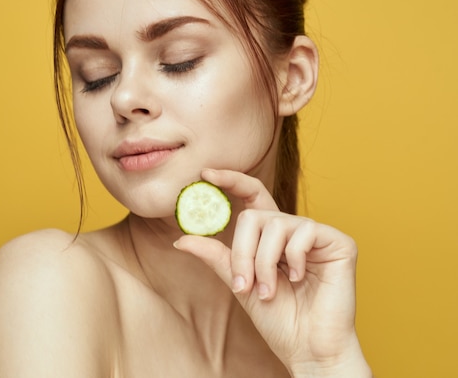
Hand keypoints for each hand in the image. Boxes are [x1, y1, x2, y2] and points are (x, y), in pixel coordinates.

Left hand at [173, 169, 370, 376]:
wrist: (307, 347)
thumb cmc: (278, 318)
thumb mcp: (240, 283)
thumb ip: (218, 257)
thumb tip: (182, 239)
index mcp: (271, 237)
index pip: (252, 197)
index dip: (231, 180)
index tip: (205, 174)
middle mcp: (293, 229)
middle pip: (254, 216)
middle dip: (242, 253)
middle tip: (244, 285)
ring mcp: (317, 234)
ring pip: (274, 225)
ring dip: (264, 264)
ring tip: (271, 291)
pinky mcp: (339, 242)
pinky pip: (304, 232)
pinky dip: (293, 259)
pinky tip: (299, 278)